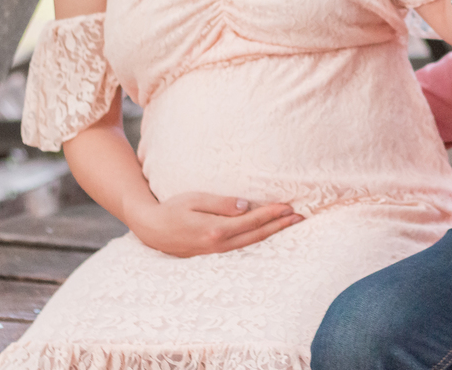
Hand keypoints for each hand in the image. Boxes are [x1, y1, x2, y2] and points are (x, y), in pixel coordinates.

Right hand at [129, 192, 301, 257]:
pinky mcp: (213, 253)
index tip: (288, 207)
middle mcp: (218, 244)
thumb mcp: (194, 199)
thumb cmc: (172, 209)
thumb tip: (245, 206)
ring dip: (271, 233)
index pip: (250, 220)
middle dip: (279, 226)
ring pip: (251, 243)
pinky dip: (257, 240)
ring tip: (289, 225)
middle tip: (300, 217)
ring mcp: (216, 252)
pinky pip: (241, 247)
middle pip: (256, 235)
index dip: (271, 213)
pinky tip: (266, 234)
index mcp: (214, 229)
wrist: (151, 229)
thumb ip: (220, 204)